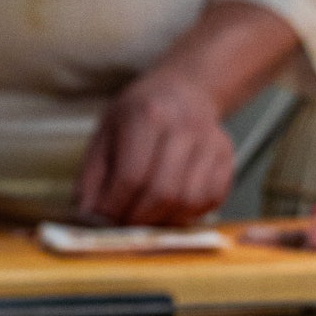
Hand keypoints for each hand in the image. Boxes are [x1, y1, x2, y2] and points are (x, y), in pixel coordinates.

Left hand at [76, 73, 234, 225]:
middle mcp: (184, 125)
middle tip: (123, 225)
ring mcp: (211, 141)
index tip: (104, 220)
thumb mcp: (105, 135)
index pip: (131, 176)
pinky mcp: (227, 158)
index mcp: (147, 114)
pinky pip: (210, 200)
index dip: (115, 207)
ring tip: (146, 217)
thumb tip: (88, 217)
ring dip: (162, 220)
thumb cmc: (139, 116)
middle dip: (138, 220)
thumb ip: (92, 178)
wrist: (184, 90)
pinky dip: (188, 214)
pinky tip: (171, 207)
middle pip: (161, 192)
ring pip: (187, 201)